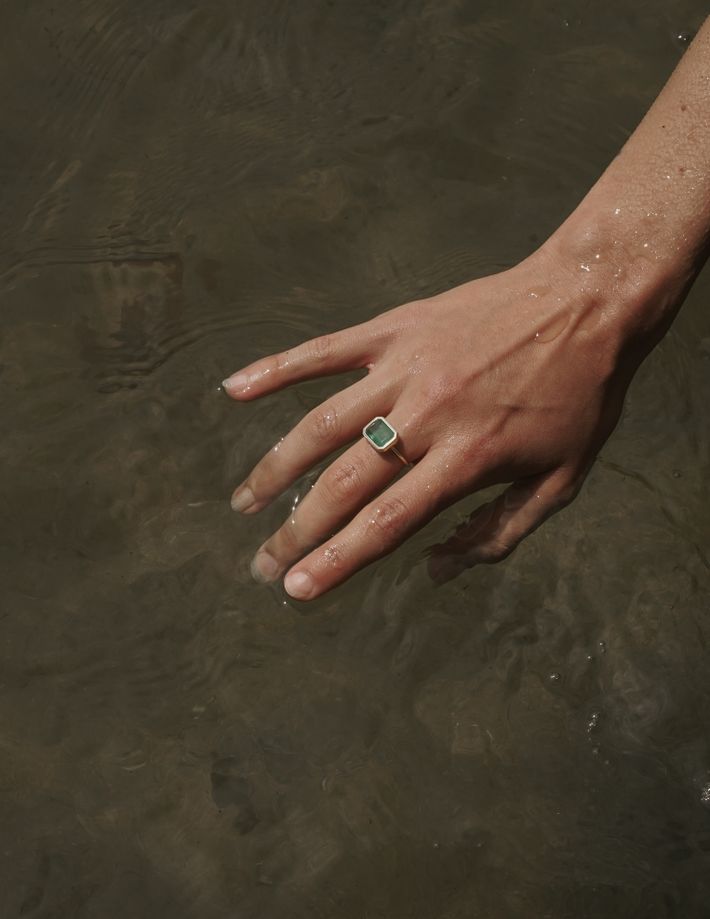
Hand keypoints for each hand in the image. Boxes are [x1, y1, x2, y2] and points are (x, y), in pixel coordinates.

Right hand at [223, 240, 656, 600]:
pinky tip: (234, 388)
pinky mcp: (395, 328)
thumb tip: (435, 570)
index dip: (337, 561)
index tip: (297, 590)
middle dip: (297, 532)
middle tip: (262, 565)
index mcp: (467, 458)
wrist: (589, 300)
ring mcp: (404, 368)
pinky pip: (325, 351)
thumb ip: (498, 533)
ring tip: (244, 502)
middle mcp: (425, 416)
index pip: (386, 522)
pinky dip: (277, 368)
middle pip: (344, 484)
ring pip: (321, 424)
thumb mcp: (562, 481)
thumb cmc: (580, 397)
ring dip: (276, 467)